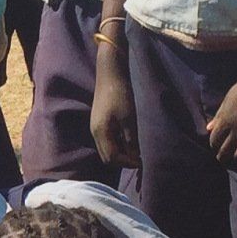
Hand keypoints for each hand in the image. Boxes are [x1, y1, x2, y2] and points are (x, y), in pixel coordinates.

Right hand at [90, 43, 138, 168]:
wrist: (110, 74)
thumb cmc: (120, 94)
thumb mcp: (129, 118)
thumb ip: (131, 139)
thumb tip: (135, 156)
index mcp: (102, 133)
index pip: (112, 158)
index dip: (127, 163)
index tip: (141, 162)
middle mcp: (95, 133)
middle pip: (106, 157)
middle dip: (122, 161)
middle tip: (138, 159)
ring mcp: (95, 127)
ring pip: (105, 150)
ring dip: (119, 154)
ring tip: (134, 151)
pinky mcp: (98, 122)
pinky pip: (105, 141)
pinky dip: (116, 145)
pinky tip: (126, 140)